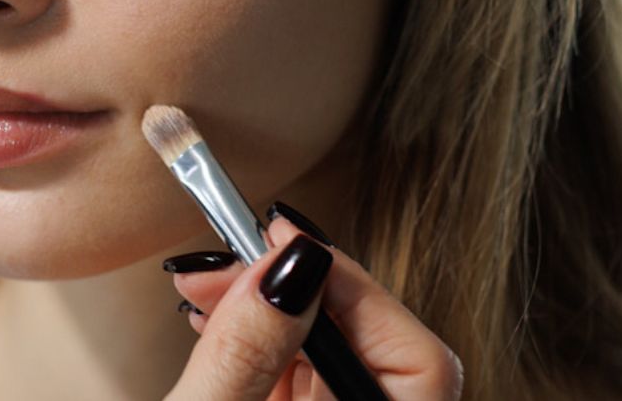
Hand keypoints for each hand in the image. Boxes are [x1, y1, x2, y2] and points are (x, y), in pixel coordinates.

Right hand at [164, 212, 462, 400]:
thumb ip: (246, 355)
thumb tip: (285, 261)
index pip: (419, 361)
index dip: (351, 287)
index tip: (281, 238)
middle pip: (371, 349)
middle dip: (295, 292)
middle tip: (227, 259)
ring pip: (330, 361)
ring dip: (267, 313)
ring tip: (201, 286)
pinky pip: (301, 383)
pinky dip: (257, 346)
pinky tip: (210, 319)